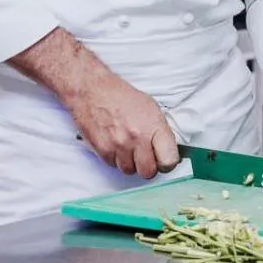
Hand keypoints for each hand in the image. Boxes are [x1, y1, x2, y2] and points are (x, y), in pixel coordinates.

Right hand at [65, 69, 180, 178]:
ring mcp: (119, 145)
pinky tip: (114, 142)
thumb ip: (160, 131)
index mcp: (154, 126)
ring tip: (126, 145)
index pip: (169, 161)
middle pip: (148, 172)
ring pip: (129, 170)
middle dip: (146, 166)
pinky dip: (114, 158)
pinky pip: (113, 165)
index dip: (166, 163)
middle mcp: (138, 137)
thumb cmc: (122, 96)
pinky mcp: (103, 150)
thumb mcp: (150, 108)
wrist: (93, 90)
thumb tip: (168, 150)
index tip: (163, 159)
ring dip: (129, 162)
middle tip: (143, 154)